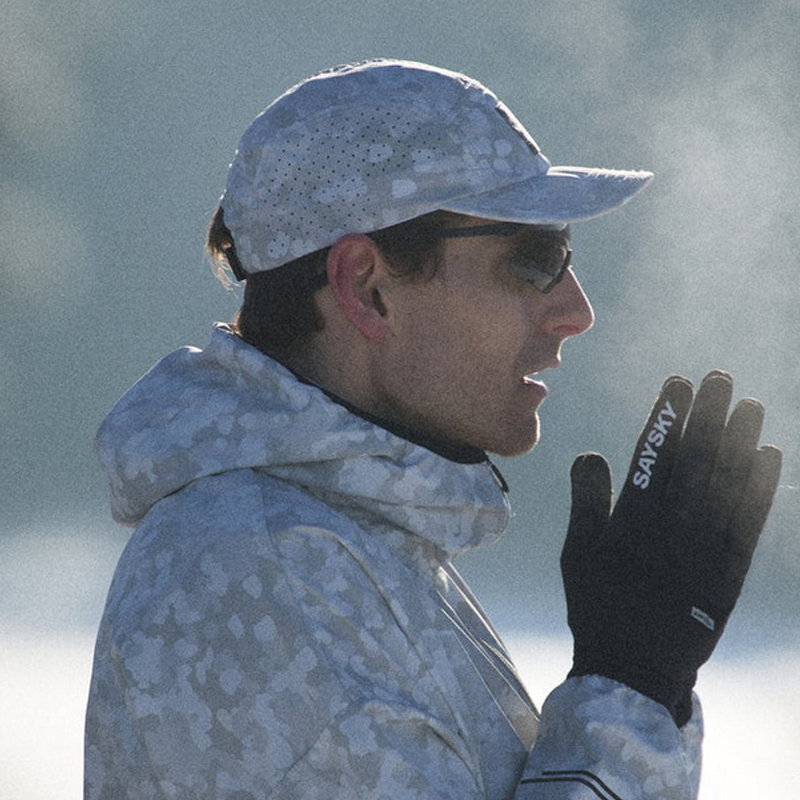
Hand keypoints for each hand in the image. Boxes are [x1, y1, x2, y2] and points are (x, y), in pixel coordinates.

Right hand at [561, 371, 781, 725]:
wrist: (634, 669)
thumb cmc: (599, 605)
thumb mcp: (578, 555)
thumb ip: (587, 503)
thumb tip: (591, 455)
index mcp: (630, 524)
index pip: (651, 459)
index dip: (666, 420)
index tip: (677, 386)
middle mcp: (669, 532)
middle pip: (692, 465)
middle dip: (706, 418)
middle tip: (719, 379)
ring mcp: (702, 554)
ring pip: (723, 489)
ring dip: (738, 444)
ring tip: (749, 405)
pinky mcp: (729, 575)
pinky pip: (748, 526)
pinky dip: (759, 490)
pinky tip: (768, 457)